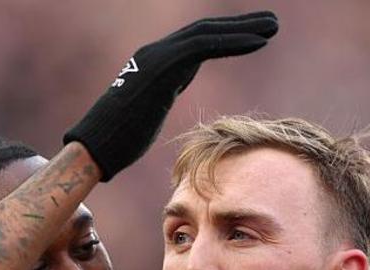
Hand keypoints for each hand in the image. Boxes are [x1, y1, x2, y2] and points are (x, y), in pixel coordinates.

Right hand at [65, 11, 277, 179]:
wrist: (96, 148)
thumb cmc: (118, 142)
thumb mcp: (148, 112)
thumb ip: (162, 94)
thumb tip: (168, 95)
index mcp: (156, 63)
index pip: (197, 42)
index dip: (227, 37)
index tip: (256, 37)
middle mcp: (157, 52)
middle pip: (205, 30)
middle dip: (240, 25)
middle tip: (272, 22)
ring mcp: (158, 57)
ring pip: (207, 33)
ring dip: (244, 28)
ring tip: (273, 27)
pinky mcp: (163, 67)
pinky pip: (204, 46)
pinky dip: (233, 42)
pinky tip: (258, 43)